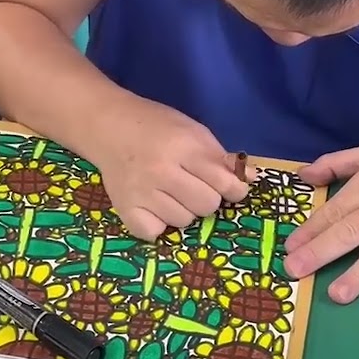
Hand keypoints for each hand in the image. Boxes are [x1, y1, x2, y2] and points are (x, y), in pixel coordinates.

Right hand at [93, 97, 248, 240]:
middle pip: (206, 206)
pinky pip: (155, 232)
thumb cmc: (157, 126)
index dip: (234, 190)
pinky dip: (158, 224)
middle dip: (206, 198)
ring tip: (169, 192)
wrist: (109, 126)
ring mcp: (142, 192)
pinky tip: (153, 205)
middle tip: (192, 186)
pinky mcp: (125, 209)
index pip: (225, 184)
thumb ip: (220, 157)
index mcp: (184, 148)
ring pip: (183, 221)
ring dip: (182, 210)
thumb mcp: (193, 131)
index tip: (231, 189)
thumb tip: (249, 180)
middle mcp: (162, 172)